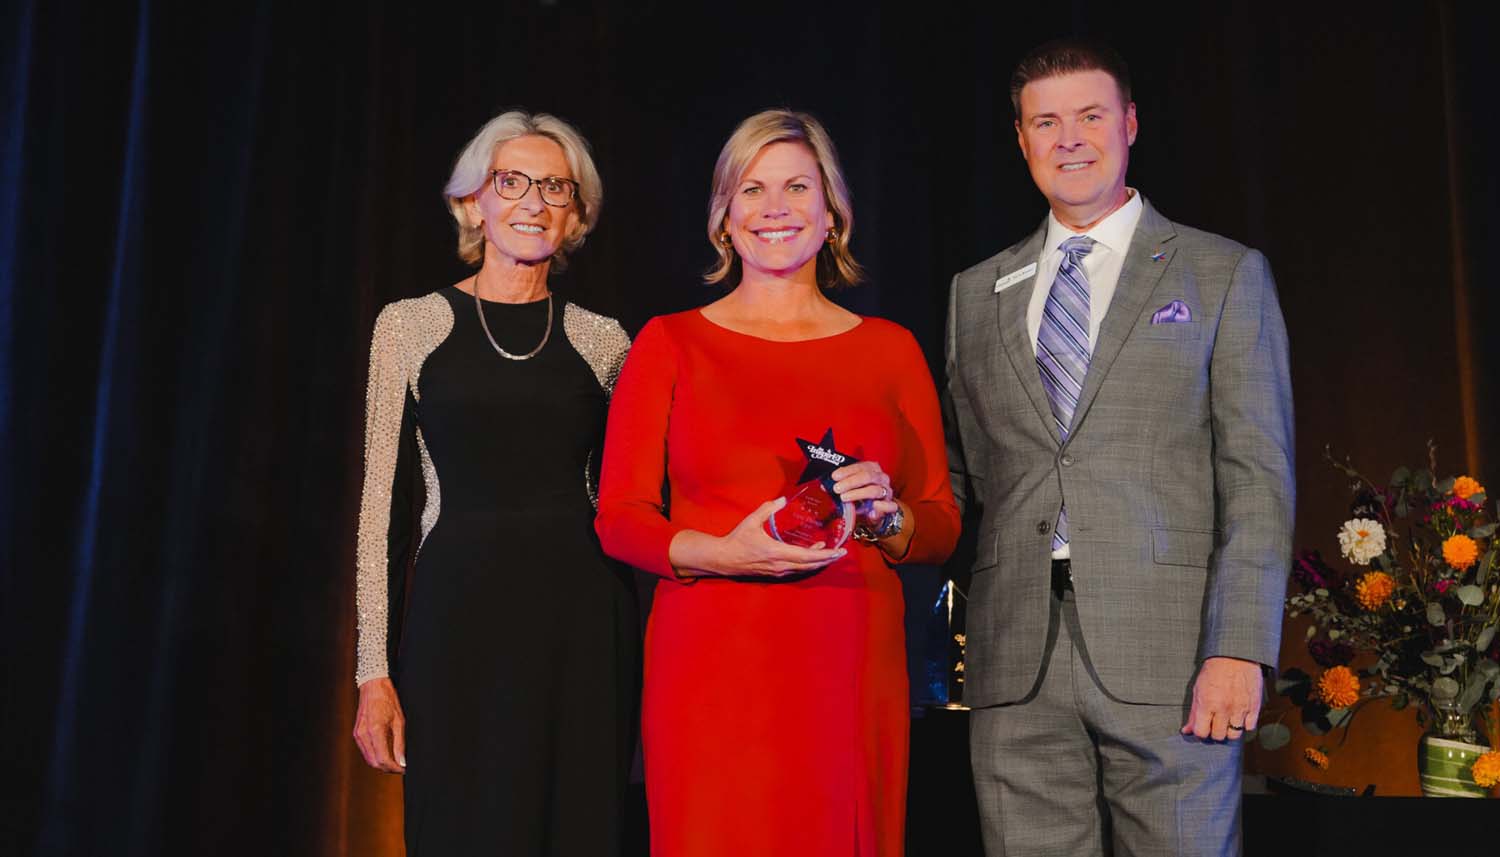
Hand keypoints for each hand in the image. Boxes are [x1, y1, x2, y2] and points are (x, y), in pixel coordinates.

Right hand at [353, 677, 406, 772]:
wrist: (373, 686)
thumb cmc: (388, 699)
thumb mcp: (399, 721)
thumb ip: (400, 743)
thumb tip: (402, 761)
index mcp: (375, 731)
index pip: (383, 759)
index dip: (394, 768)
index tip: (404, 769)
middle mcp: (363, 735)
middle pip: (374, 762)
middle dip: (388, 768)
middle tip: (401, 766)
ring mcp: (358, 735)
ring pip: (369, 759)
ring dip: (381, 763)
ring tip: (395, 761)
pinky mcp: (356, 734)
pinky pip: (365, 751)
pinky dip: (375, 756)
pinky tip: (385, 753)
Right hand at [668, 497, 846, 578]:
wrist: (724, 559)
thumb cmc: (737, 540)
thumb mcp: (751, 521)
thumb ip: (767, 509)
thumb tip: (782, 500)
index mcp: (777, 552)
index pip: (807, 556)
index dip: (825, 554)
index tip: (839, 551)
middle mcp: (781, 565)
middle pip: (810, 565)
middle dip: (827, 559)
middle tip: (841, 553)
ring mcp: (778, 571)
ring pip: (804, 569)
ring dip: (818, 562)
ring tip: (830, 553)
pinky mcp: (774, 573)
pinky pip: (796, 570)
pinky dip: (807, 564)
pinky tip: (811, 557)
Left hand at [831, 460, 898, 529]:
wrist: (877, 510)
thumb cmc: (863, 495)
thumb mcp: (851, 488)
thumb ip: (840, 485)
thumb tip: (825, 486)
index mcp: (872, 469)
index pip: (860, 466)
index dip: (846, 471)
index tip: (834, 477)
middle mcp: (881, 478)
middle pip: (868, 476)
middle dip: (850, 482)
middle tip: (837, 488)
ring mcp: (887, 491)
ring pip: (875, 490)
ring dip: (858, 494)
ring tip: (844, 498)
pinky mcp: (890, 505)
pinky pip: (889, 505)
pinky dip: (880, 507)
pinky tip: (870, 511)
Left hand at [1181, 656, 1263, 741]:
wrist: (1235, 656)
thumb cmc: (1214, 670)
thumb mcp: (1198, 689)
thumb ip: (1193, 712)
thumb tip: (1187, 730)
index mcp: (1207, 703)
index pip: (1202, 732)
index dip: (1201, 732)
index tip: (1203, 727)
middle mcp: (1224, 708)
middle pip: (1219, 736)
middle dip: (1215, 732)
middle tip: (1215, 724)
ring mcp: (1240, 708)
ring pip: (1235, 735)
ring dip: (1229, 731)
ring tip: (1227, 721)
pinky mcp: (1254, 706)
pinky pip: (1250, 727)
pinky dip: (1244, 725)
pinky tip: (1239, 716)